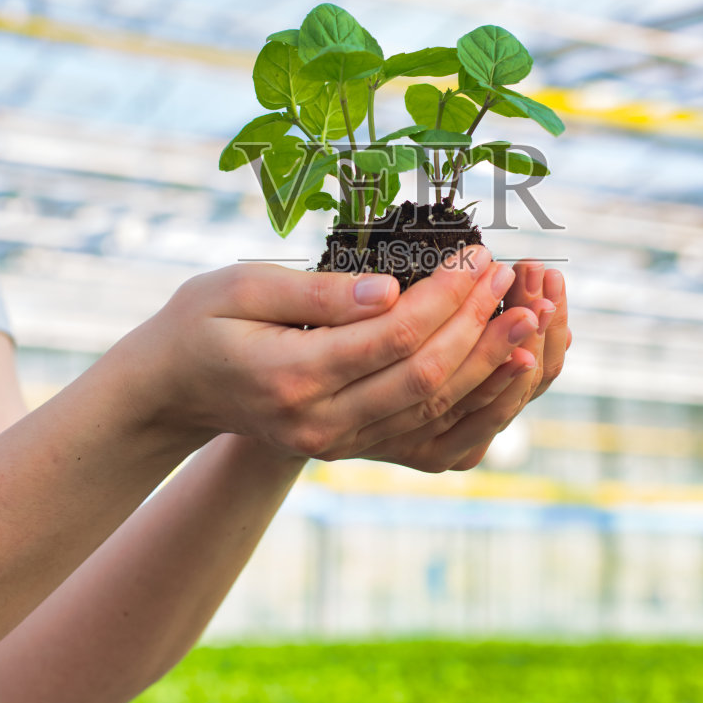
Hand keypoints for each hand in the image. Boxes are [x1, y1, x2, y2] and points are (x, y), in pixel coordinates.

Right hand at [124, 245, 533, 459]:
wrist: (173, 389)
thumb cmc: (201, 321)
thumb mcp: (240, 285)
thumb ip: (317, 292)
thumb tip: (391, 289)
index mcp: (292, 375)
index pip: (392, 335)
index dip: (446, 296)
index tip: (478, 255)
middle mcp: (320, 422)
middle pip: (424, 377)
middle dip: (479, 327)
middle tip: (516, 282)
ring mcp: (336, 443)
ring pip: (432, 410)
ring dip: (487, 365)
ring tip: (528, 318)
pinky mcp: (350, 447)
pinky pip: (425, 432)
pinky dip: (471, 400)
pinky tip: (502, 366)